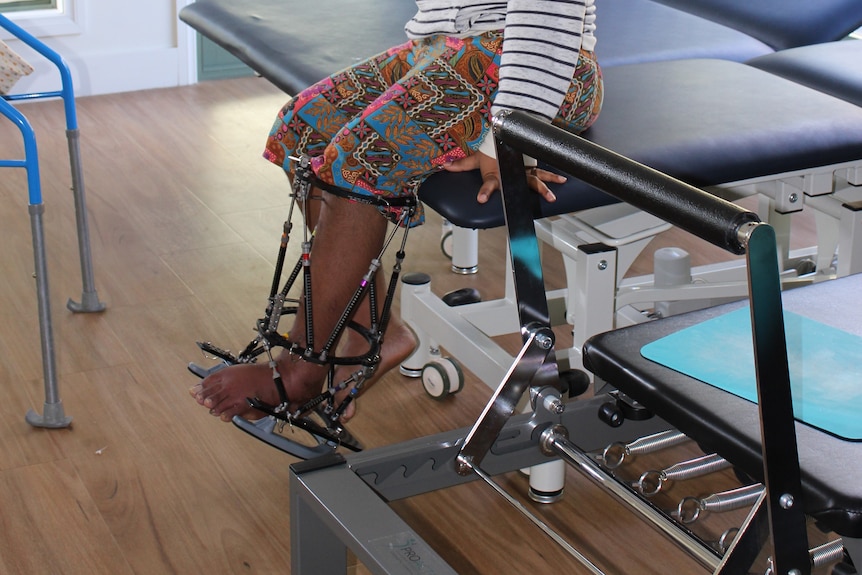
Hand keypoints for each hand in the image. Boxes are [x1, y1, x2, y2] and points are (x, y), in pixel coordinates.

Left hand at [442, 152, 564, 203]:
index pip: (489, 183)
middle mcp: (511, 174)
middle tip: (541, 198)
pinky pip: (541, 175)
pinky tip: (563, 182)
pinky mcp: (529, 170)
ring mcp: (522, 172)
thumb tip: (444, 166)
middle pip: (522, 183)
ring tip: (554, 196)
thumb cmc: (490, 151)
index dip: (484, 191)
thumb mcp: (475, 159)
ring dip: (546, 186)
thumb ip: (461, 165)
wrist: (503, 135)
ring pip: (536, 179)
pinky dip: (551, 178)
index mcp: (496, 173)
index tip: (481, 199)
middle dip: (532, 191)